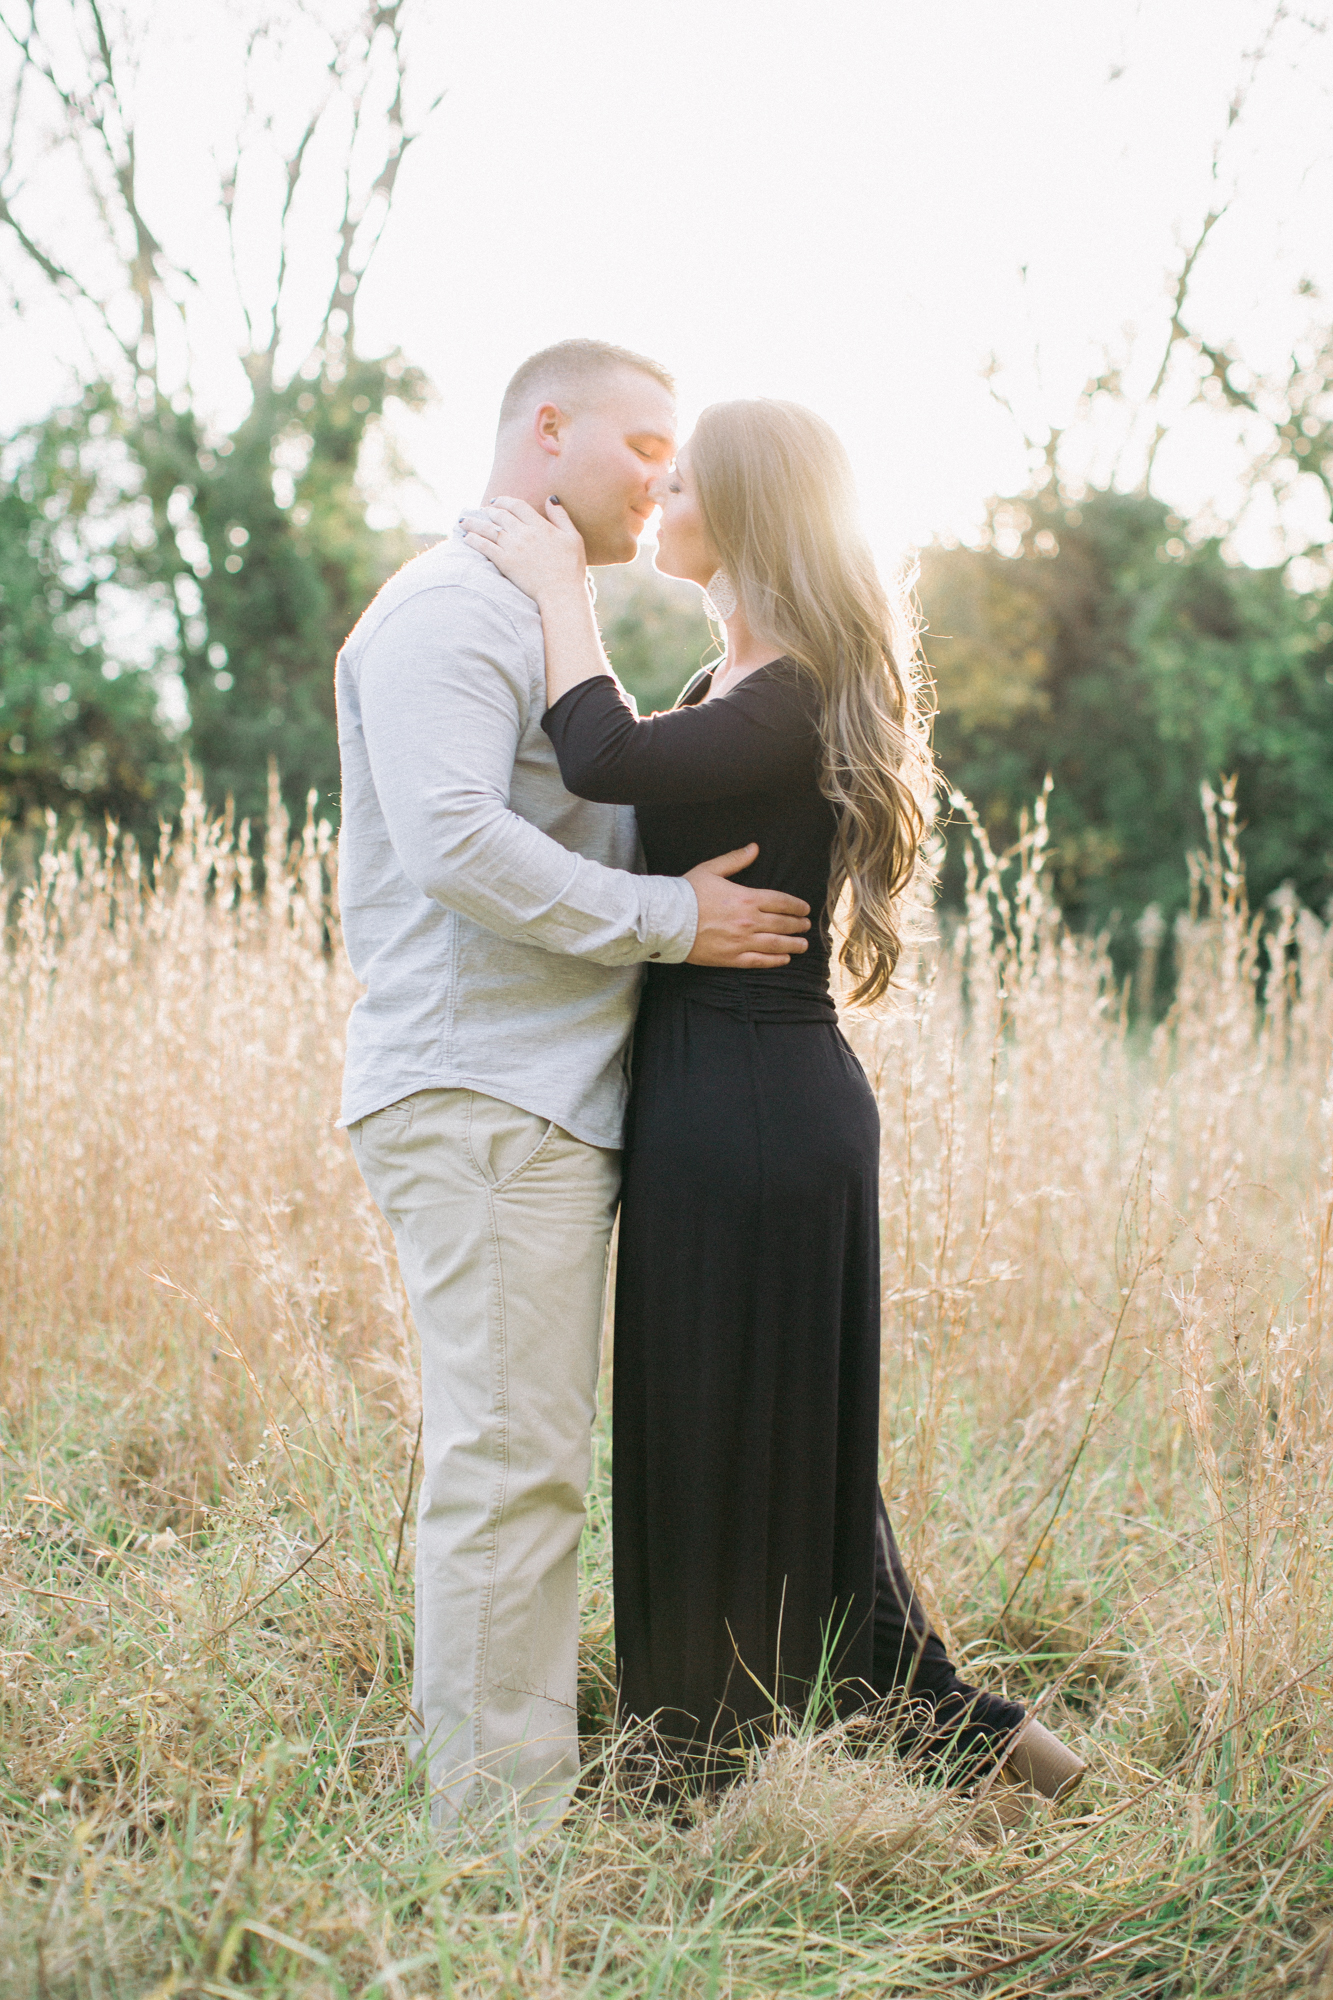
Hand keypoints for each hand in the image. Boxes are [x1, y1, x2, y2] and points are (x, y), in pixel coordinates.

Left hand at [460, 495, 585, 607]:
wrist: (562, 593)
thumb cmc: (571, 568)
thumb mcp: (573, 537)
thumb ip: (561, 516)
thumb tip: (550, 498)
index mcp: (540, 526)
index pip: (518, 506)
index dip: (504, 501)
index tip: (496, 502)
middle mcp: (524, 533)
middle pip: (501, 515)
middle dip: (489, 511)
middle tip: (482, 511)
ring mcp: (514, 548)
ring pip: (489, 529)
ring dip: (474, 523)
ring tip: (464, 522)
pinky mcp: (505, 562)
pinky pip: (485, 547)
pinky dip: (474, 540)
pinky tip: (466, 538)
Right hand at [684, 844, 810, 967]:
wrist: (667, 919)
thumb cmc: (687, 892)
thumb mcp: (711, 869)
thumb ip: (736, 859)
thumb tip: (755, 847)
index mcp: (746, 898)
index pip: (781, 902)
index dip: (796, 906)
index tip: (805, 909)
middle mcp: (748, 921)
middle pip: (782, 924)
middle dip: (798, 925)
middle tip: (806, 925)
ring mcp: (741, 941)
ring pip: (776, 944)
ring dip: (793, 944)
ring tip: (803, 945)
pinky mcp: (731, 958)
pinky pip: (759, 961)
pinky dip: (774, 960)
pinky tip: (784, 959)